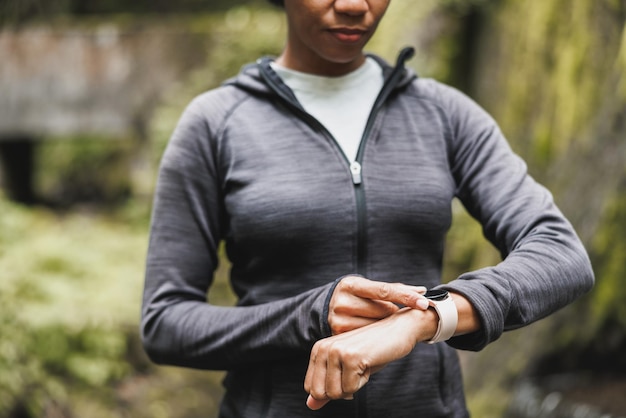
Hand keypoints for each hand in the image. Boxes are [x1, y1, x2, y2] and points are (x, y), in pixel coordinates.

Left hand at [305, 307, 436, 409]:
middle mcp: (322, 348)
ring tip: (363, 364)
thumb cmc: (374, 351)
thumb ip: (327, 387)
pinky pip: (351, 389)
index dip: (333, 389)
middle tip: (356, 370)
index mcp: (318, 350)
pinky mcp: (350, 357)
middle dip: (342, 390)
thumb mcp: (347, 371)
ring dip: (354, 385)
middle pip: (320, 394)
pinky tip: (369, 363)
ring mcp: (336, 351)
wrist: (398, 330)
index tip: (348, 372)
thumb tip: (310, 406)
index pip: (311, 388)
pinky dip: (364, 381)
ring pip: (336, 393)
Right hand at [328, 275, 428, 334]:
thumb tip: (422, 291)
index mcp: (351, 285)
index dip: (405, 296)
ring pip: (378, 326)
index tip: (424, 303)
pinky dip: (375, 336)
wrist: (327, 307)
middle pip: (383, 310)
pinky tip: (371, 333)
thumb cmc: (356, 296)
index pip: (383, 290)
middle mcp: (342, 301)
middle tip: (383, 311)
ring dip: (383, 325)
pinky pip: (368, 339)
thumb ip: (395, 289)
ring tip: (373, 320)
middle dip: (390, 312)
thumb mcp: (368, 287)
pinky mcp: (338, 335)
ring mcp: (339, 320)